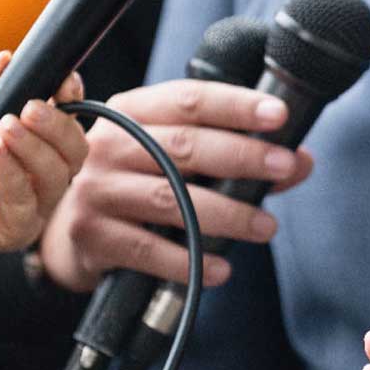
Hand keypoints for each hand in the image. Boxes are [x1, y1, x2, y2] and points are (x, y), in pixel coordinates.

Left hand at [0, 52, 87, 369]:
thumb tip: (15, 58)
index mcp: (21, 155)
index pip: (63, 128)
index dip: (71, 101)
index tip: (65, 77)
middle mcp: (31, 184)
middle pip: (75, 152)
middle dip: (59, 122)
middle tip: (35, 101)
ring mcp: (23, 212)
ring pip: (61, 178)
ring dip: (41, 144)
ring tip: (12, 122)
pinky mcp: (5, 236)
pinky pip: (29, 205)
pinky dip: (19, 172)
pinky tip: (0, 147)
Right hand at [39, 79, 313, 291]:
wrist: (67, 231)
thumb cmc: (136, 183)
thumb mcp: (174, 157)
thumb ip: (237, 154)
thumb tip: (301, 161)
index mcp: (132, 111)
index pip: (188, 99)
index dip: (236, 104)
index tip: (279, 115)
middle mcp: (109, 144)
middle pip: (184, 145)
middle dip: (242, 155)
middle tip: (285, 166)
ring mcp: (97, 190)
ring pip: (171, 200)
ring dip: (227, 215)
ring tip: (266, 227)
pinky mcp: (92, 235)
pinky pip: (149, 250)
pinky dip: (191, 262)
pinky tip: (222, 270)